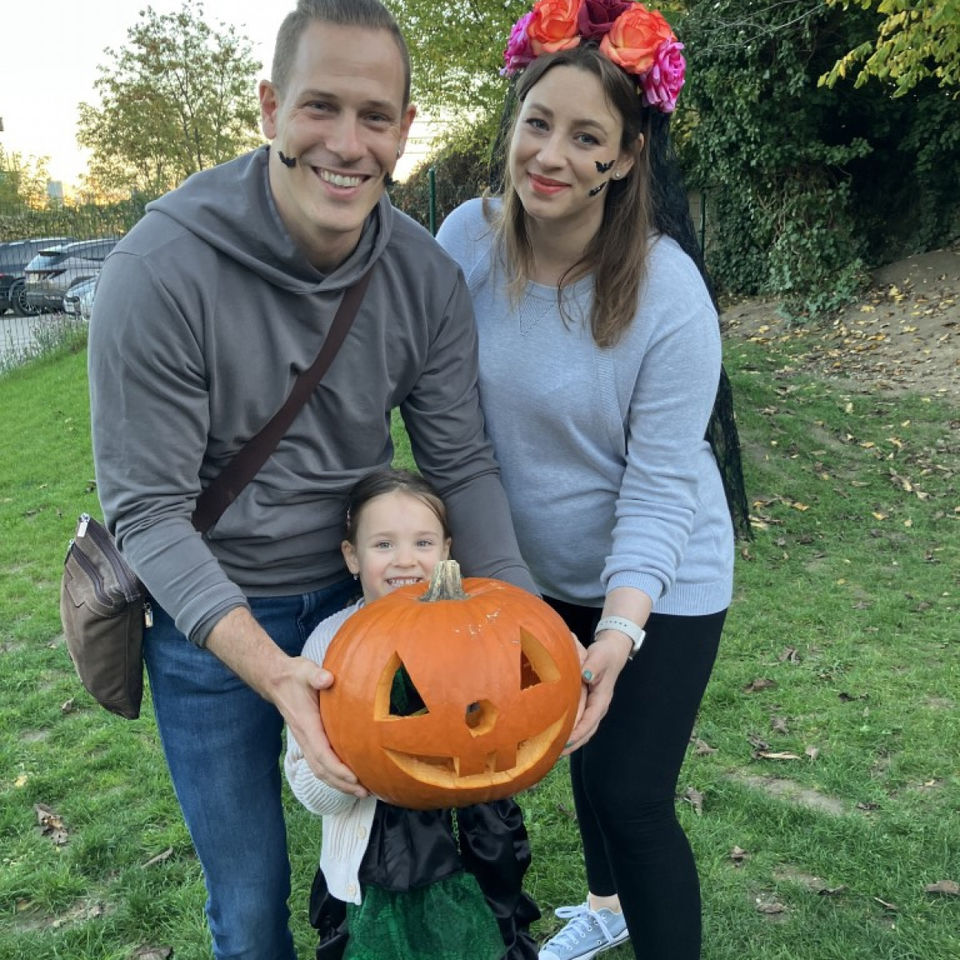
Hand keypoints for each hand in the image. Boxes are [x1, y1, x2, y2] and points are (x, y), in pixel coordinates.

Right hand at [205, 606, 366, 796]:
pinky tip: (348, 777)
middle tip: (365, 793)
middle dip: (342, 784)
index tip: (355, 779)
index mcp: (307, 725)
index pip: (322, 754)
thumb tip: (327, 679)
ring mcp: (305, 740)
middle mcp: (305, 737)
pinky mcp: (308, 739)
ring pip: (320, 770)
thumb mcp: (305, 671)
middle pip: (322, 770)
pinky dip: (333, 774)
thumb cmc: (295, 676)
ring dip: (339, 783)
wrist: (277, 680)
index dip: (338, 769)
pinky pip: (320, 763)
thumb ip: (316, 675)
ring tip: (360, 791)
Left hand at [561, 630, 631, 753]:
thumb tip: (585, 675)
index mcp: (602, 699)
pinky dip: (572, 732)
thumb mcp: (599, 657)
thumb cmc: (604, 655)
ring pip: (584, 730)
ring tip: (555, 751)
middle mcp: (599, 707)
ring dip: (572, 742)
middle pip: (588, 731)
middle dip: (573, 744)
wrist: (612, 653)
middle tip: (555, 753)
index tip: (565, 742)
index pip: (590, 720)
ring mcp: (594, 708)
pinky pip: (581, 723)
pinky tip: (559, 736)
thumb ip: (593, 666)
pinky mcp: (588, 706)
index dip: (578, 733)